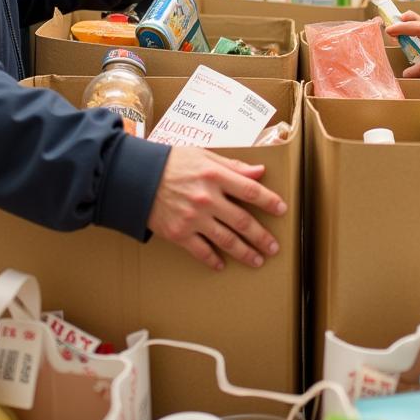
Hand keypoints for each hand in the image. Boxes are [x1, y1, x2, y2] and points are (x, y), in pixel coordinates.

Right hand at [147, 148, 286, 270]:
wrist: (136, 177)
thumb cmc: (172, 163)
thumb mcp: (204, 155)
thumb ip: (233, 166)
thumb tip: (259, 172)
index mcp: (215, 176)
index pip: (250, 190)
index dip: (269, 201)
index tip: (282, 210)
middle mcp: (207, 198)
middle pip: (242, 220)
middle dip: (261, 235)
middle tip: (274, 247)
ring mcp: (193, 218)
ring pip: (226, 239)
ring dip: (244, 252)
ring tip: (257, 260)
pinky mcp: (179, 233)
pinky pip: (201, 251)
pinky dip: (213, 259)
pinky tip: (223, 264)